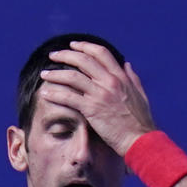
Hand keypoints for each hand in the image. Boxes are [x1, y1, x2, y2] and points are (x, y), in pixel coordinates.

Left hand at [39, 40, 156, 156]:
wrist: (140, 140)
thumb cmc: (141, 122)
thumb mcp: (140, 95)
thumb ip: (132, 78)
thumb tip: (126, 64)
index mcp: (121, 77)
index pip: (100, 53)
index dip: (85, 46)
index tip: (73, 46)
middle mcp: (110, 82)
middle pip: (83, 60)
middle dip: (65, 55)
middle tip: (53, 55)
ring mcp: (100, 95)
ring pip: (72, 77)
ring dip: (56, 73)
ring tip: (45, 74)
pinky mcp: (92, 109)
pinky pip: (69, 97)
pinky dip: (55, 94)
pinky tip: (46, 94)